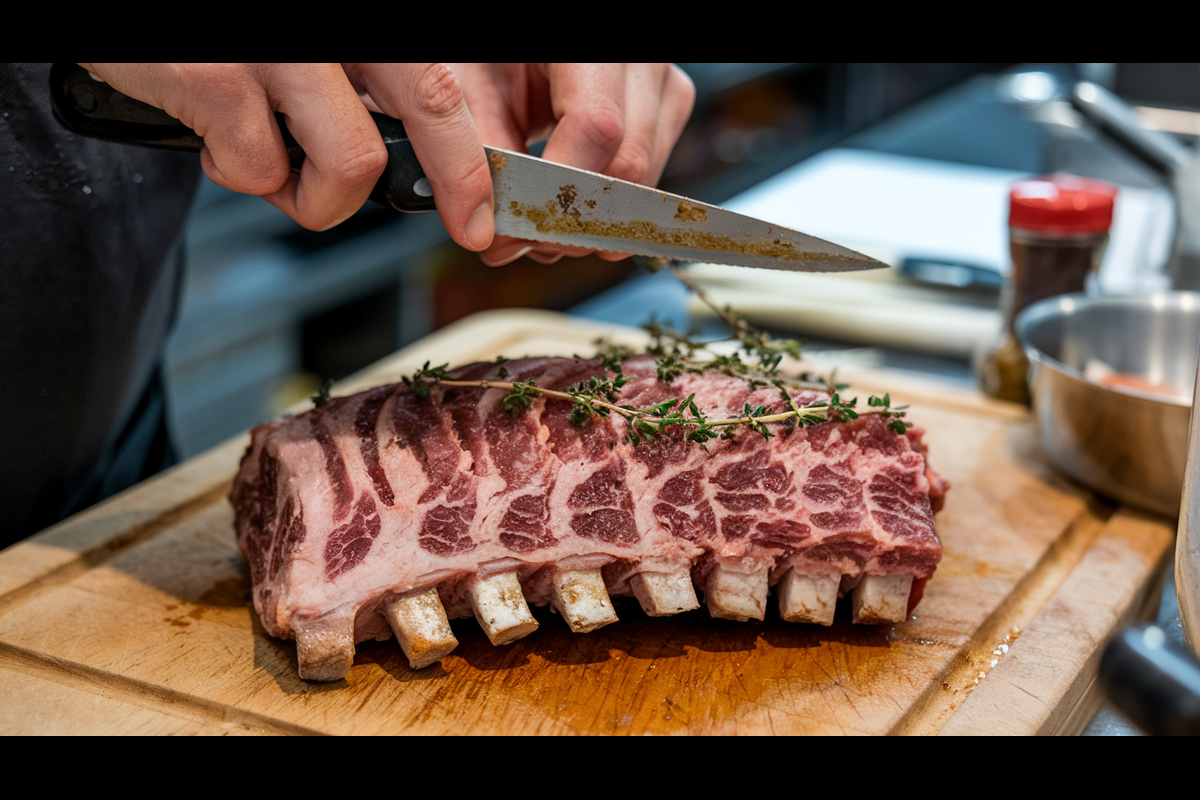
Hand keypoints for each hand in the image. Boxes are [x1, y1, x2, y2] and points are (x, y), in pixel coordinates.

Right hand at [79, 63, 495, 249]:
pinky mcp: (218, 78)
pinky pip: (259, 170)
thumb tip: (415, 169)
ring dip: (316, 196)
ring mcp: (276, 52)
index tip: (485, 208)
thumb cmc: (223, 50)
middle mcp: (329, 34)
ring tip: (272, 163)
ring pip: (349, 163)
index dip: (471, 151)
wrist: (125, 26)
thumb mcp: (303, 59)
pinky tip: (213, 134)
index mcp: (363, 32)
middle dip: (460, 179)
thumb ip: (354, 94)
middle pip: (428, 102)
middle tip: (472, 226)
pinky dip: (239, 175)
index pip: (436, 84)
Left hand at [444, 64, 695, 265]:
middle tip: (524, 233)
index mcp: (586, 44)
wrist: (518, 53)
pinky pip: (648, 174)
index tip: (522, 224)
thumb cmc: (488, 61)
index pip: (596, 125)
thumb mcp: (468, 92)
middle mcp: (638, 58)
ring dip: (591, 214)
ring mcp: (659, 82)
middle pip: (627, 162)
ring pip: (643, 178)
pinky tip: (568, 193)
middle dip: (574, 214)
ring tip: (540, 210)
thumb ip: (471, 158)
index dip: (560, 188)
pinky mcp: (665, 106)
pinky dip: (605, 198)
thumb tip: (493, 238)